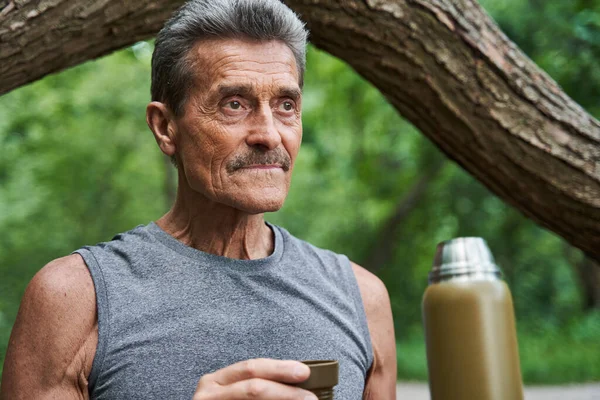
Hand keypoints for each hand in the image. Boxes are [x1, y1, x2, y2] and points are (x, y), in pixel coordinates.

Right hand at [192, 358, 317, 398]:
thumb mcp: (236, 392)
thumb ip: (262, 385)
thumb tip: (298, 384)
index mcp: (217, 380)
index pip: (252, 368)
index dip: (279, 369)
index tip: (305, 372)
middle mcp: (209, 393)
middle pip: (253, 387)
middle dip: (285, 392)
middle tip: (310, 397)